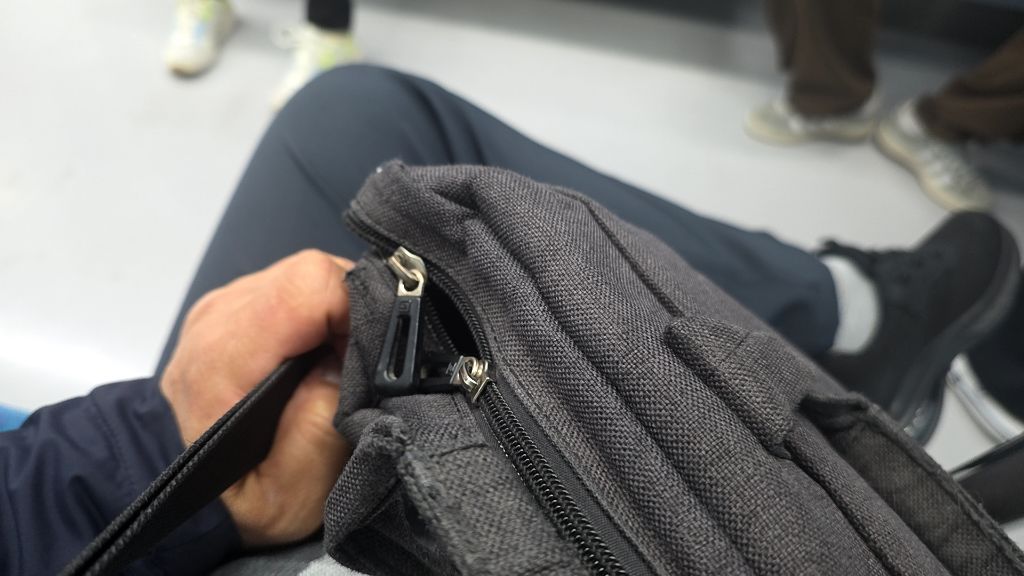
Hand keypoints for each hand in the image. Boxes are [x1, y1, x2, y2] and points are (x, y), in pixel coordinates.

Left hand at [160, 250, 353, 546]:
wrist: (195, 501)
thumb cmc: (245, 501)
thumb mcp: (293, 492)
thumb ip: (320, 425)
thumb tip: (347, 359)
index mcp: (221, 359)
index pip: (308, 286)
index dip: (356, 313)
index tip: (367, 361)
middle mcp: (215, 320)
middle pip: (309, 274)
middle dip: (351, 314)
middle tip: (357, 369)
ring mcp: (221, 307)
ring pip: (305, 275)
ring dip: (336, 315)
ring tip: (338, 367)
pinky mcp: (234, 306)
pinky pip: (293, 286)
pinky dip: (320, 316)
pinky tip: (320, 357)